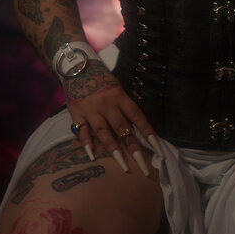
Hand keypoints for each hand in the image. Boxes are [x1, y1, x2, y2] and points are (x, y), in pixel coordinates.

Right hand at [62, 58, 158, 176]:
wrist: (76, 67)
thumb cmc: (101, 79)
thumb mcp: (117, 88)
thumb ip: (125, 106)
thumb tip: (138, 128)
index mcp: (119, 96)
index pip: (137, 116)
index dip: (147, 132)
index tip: (158, 150)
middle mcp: (107, 105)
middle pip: (122, 128)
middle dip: (133, 148)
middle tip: (143, 166)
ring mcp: (91, 110)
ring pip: (104, 132)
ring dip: (114, 150)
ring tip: (123, 166)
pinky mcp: (77, 114)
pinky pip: (82, 131)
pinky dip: (87, 143)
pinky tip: (92, 155)